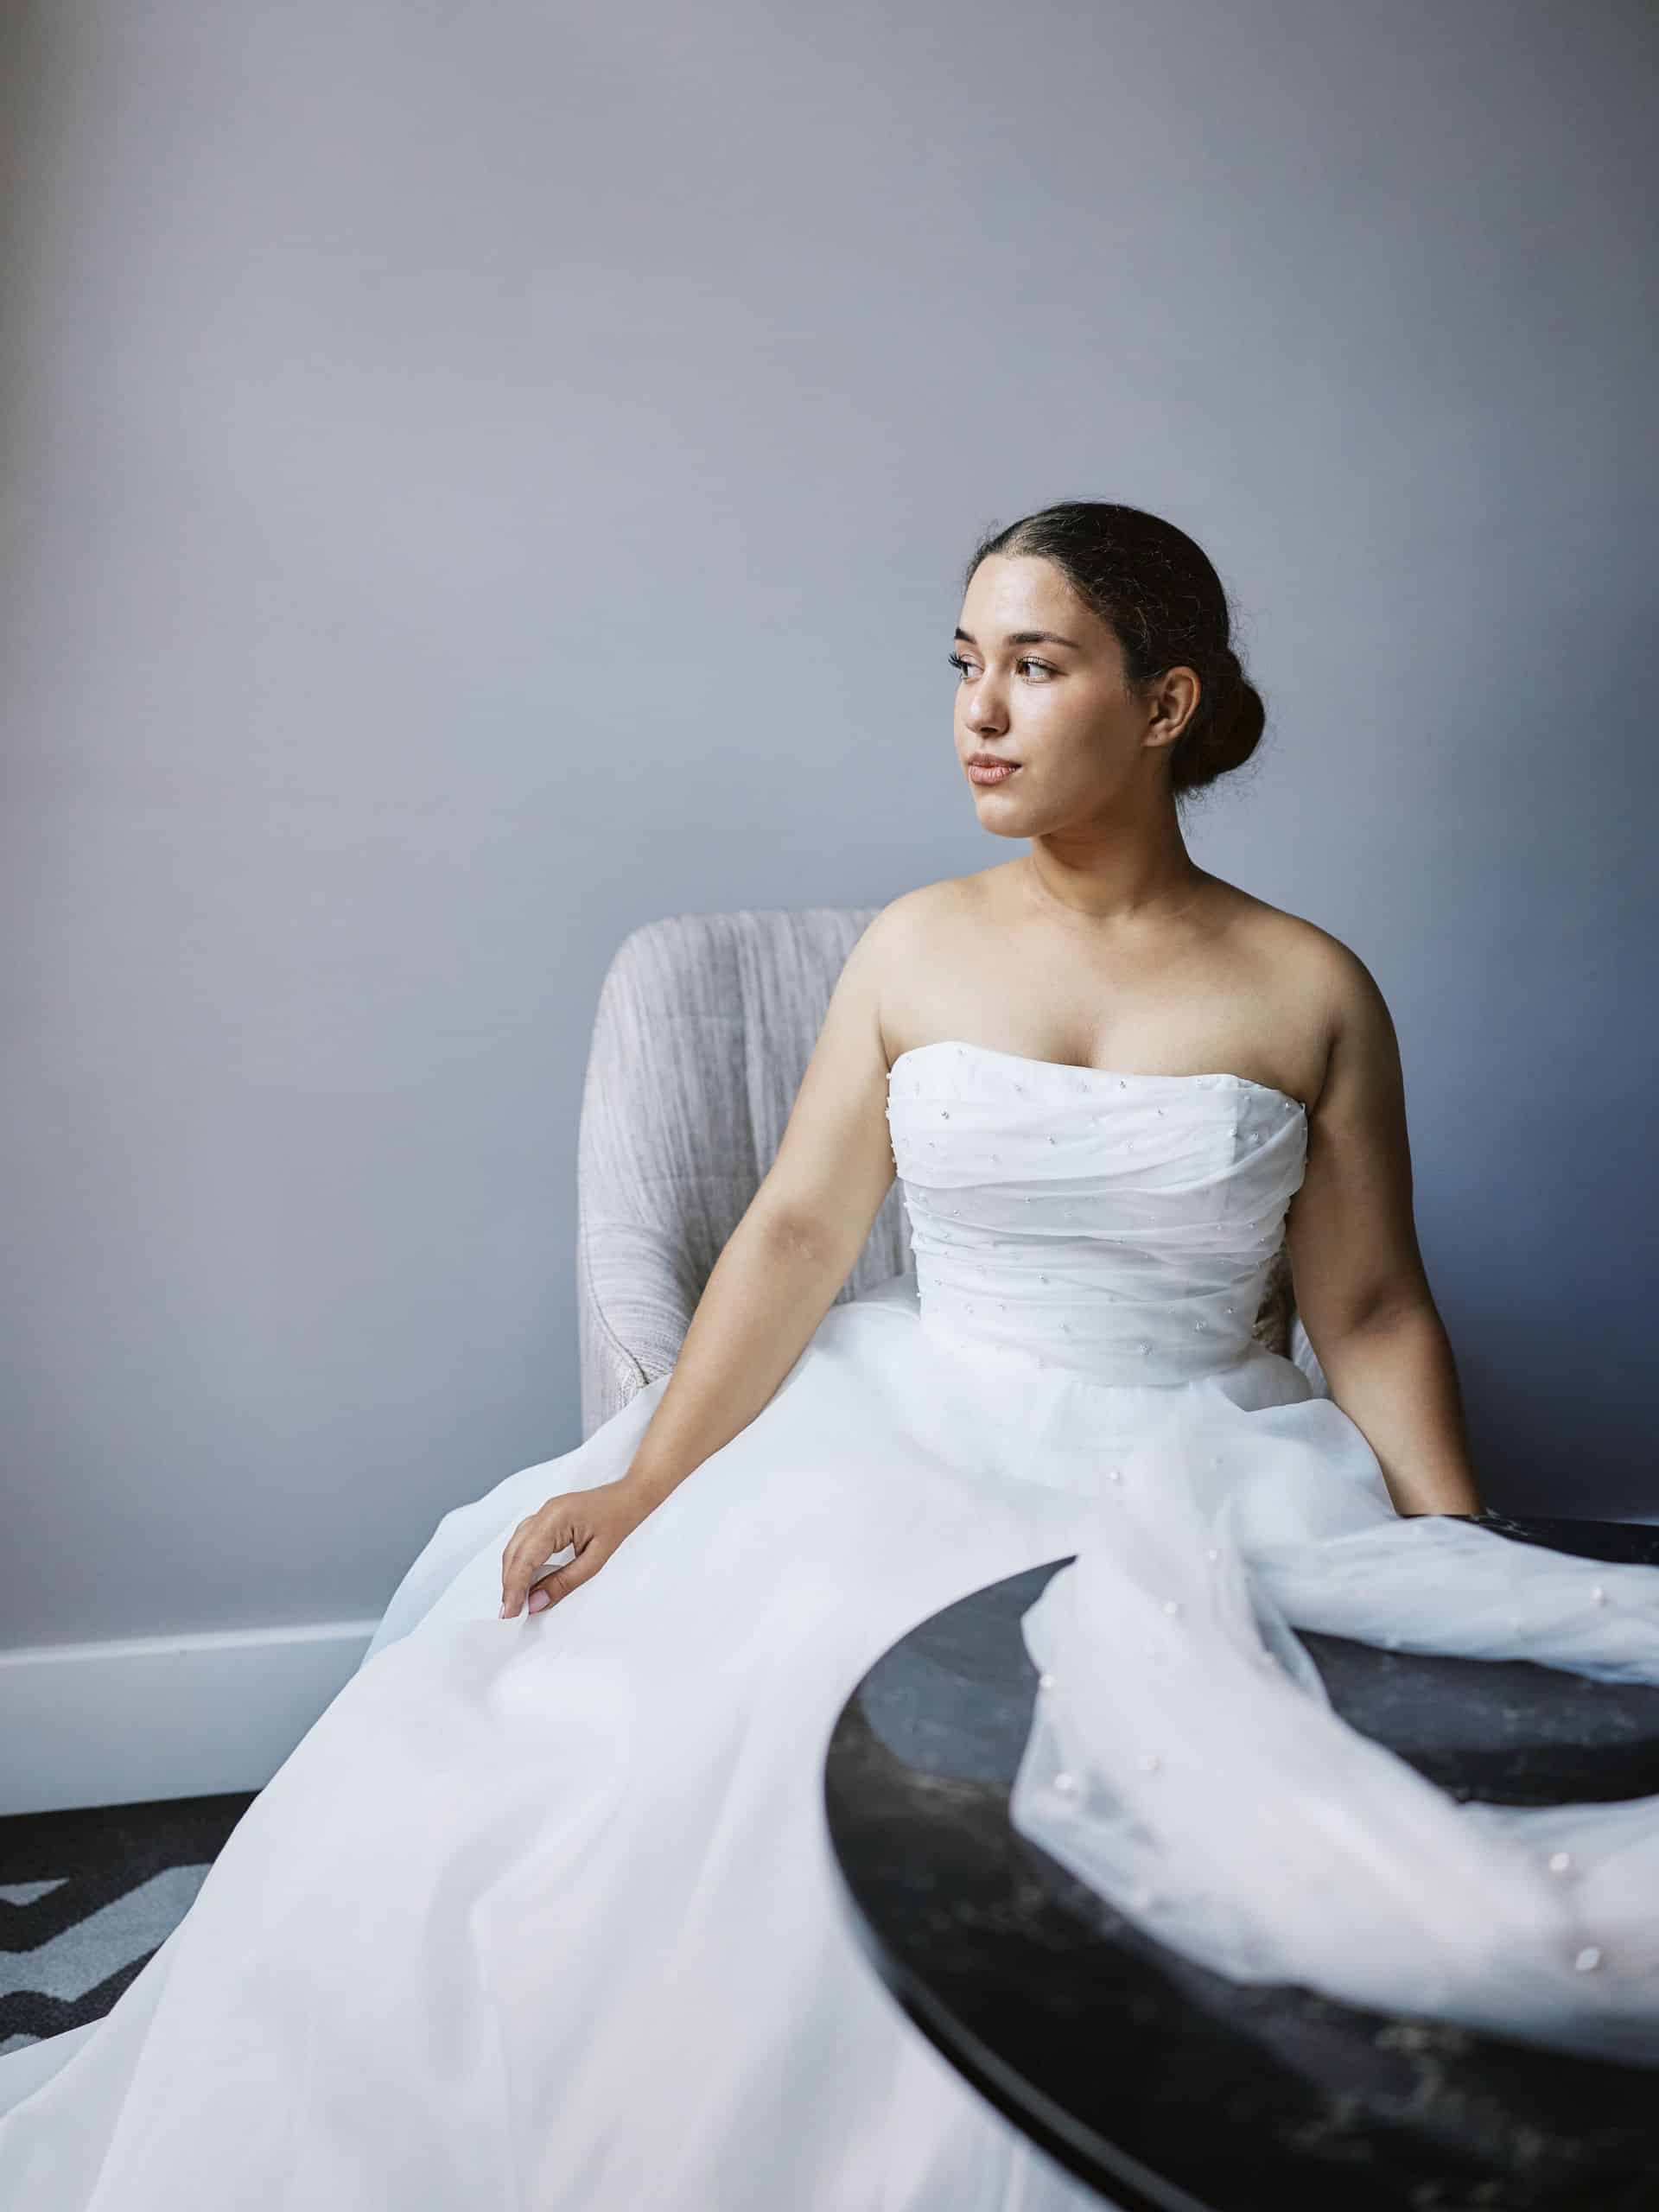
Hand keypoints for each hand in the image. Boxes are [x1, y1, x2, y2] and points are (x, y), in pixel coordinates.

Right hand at [499, 1480, 650, 1618]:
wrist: (629, 1496)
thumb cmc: (618, 1520)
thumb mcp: (596, 1559)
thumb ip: (564, 1582)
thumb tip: (536, 1602)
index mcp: (556, 1518)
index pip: (525, 1558)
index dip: (514, 1587)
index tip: (510, 1613)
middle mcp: (544, 1513)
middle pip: (514, 1552)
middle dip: (509, 1584)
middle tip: (511, 1613)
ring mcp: (543, 1513)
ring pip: (515, 1547)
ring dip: (512, 1575)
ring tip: (516, 1602)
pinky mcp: (545, 1519)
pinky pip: (523, 1542)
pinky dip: (520, 1564)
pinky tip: (524, 1580)